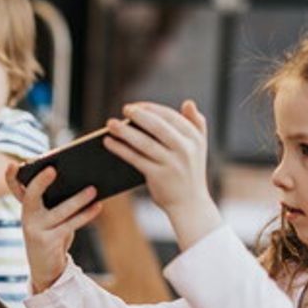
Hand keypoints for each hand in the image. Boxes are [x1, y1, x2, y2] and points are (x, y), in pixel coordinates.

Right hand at [5, 163, 101, 292]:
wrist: (46, 268)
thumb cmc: (51, 235)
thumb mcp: (49, 217)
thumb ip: (54, 201)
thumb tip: (82, 181)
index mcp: (26, 207)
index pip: (15, 189)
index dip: (11, 177)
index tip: (13, 164)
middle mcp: (27, 218)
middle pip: (31, 196)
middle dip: (40, 182)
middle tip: (53, 169)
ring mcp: (35, 231)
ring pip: (58, 212)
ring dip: (77, 200)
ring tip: (93, 189)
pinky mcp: (48, 242)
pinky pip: (70, 225)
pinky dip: (85, 215)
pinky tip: (97, 206)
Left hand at [104, 100, 221, 248]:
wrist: (190, 204)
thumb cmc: (189, 171)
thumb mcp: (199, 147)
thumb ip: (196, 124)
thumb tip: (188, 102)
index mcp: (194, 138)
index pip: (170, 117)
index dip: (151, 109)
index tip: (135, 106)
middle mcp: (185, 149)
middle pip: (158, 126)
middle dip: (139, 115)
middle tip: (124, 109)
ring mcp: (171, 163)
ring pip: (144, 142)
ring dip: (125, 131)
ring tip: (110, 124)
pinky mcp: (158, 176)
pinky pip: (135, 158)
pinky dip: (120, 149)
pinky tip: (109, 142)